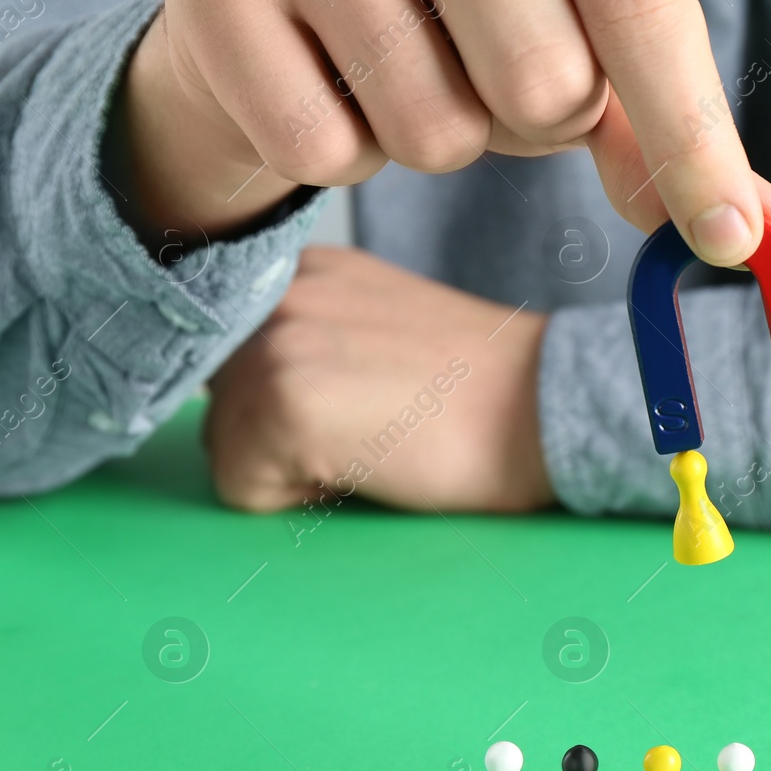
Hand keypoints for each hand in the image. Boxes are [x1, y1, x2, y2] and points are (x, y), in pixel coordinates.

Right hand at [115, 0, 770, 263]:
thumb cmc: (456, 17)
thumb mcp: (577, 48)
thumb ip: (663, 131)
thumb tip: (768, 236)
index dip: (693, 136)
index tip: (733, 244)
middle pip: (547, 83)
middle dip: (536, 120)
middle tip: (486, 68)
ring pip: (440, 132)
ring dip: (441, 137)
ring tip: (402, 69)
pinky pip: (332, 153)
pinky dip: (346, 153)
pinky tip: (328, 84)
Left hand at [204, 246, 553, 513]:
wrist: (549, 405)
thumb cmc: (484, 391)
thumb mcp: (384, 330)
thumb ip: (316, 341)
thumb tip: (251, 398)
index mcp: (305, 272)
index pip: (232, 360)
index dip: (279, 405)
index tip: (352, 412)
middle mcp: (281, 293)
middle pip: (220, 404)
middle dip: (280, 438)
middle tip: (374, 431)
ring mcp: (277, 344)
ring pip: (225, 446)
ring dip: (289, 468)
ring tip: (373, 445)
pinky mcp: (283, 402)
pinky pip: (242, 485)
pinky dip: (298, 498)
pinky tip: (369, 465)